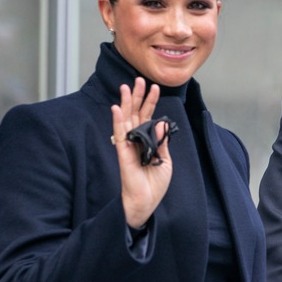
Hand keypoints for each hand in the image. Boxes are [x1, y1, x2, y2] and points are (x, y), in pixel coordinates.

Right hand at [111, 77, 172, 227]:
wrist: (146, 202)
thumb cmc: (154, 183)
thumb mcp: (165, 159)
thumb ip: (162, 141)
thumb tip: (161, 122)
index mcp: (147, 141)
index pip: (148, 116)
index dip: (151, 102)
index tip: (155, 87)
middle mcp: (136, 140)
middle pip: (136, 113)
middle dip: (137, 96)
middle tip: (138, 79)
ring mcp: (129, 145)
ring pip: (126, 119)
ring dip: (126, 103)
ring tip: (126, 86)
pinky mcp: (123, 153)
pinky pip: (119, 135)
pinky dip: (117, 121)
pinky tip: (116, 108)